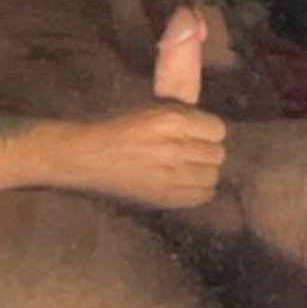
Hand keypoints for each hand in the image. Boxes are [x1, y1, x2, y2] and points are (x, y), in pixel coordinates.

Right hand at [52, 104, 226, 209]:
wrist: (88, 156)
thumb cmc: (118, 128)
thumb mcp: (151, 110)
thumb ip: (181, 116)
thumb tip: (207, 125)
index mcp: (172, 121)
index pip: (218, 129)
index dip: (208, 131)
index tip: (199, 133)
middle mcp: (176, 148)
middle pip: (217, 154)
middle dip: (207, 151)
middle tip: (192, 151)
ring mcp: (172, 176)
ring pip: (213, 176)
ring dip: (204, 171)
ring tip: (189, 168)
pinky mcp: (165, 197)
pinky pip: (202, 196)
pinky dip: (199, 190)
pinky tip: (185, 183)